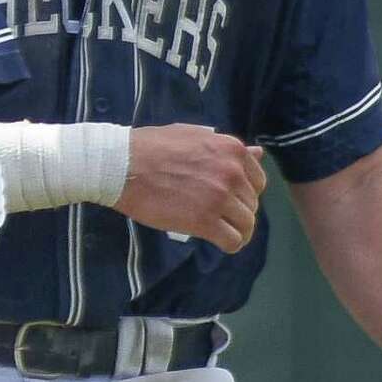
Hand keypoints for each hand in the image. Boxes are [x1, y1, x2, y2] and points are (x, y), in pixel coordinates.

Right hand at [111, 124, 265, 253]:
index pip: (257, 180)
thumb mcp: (192, 136)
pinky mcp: (204, 221)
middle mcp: (232, 173)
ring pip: (246, 224)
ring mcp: (219, 198)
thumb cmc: (151, 146)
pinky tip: (219, 242)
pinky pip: (233, 241)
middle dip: (238, 211)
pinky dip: (230, 245)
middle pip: (251, 204)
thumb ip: (225, 148)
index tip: (229, 198)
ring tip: (221, 231)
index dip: (244, 192)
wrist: (122, 165)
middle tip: (218, 215)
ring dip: (236, 230)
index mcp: (231, 150)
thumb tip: (259, 153)